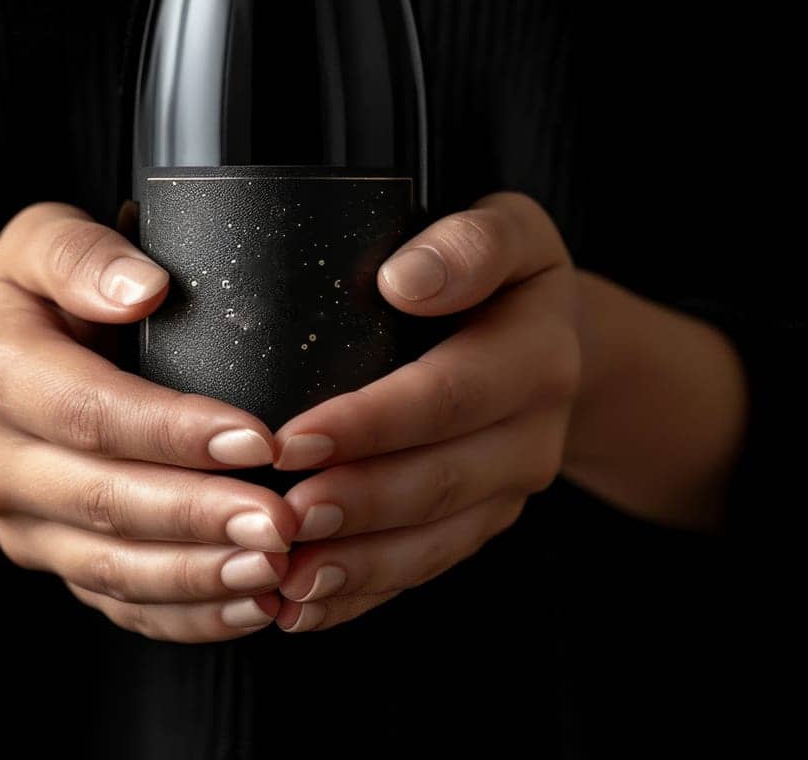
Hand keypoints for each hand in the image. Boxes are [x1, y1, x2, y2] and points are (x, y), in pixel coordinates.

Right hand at [0, 203, 298, 641]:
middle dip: (201, 517)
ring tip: (279, 567)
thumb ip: (83, 253)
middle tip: (285, 521)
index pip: (94, 413)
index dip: (175, 433)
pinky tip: (252, 604)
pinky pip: (120, 605)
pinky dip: (187, 615)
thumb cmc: (43, 292)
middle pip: (106, 502)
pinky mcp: (54, 562)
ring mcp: (24, 524)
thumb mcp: (43, 239)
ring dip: (200, 576)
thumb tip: (143, 287)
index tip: (257, 438)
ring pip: (114, 568)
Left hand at [269, 191, 579, 631]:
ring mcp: (510, 487)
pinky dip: (366, 591)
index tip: (294, 436)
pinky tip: (306, 604)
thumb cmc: (504, 269)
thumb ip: (468, 245)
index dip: (372, 422)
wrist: (555, 330)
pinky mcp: (483, 520)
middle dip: (355, 506)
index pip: (448, 395)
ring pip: (433, 540)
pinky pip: (426, 565)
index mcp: (537, 353)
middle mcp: (533, 432)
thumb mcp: (508, 229)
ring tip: (285, 579)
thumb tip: (405, 279)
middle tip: (279, 521)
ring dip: (357, 565)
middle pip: (439, 480)